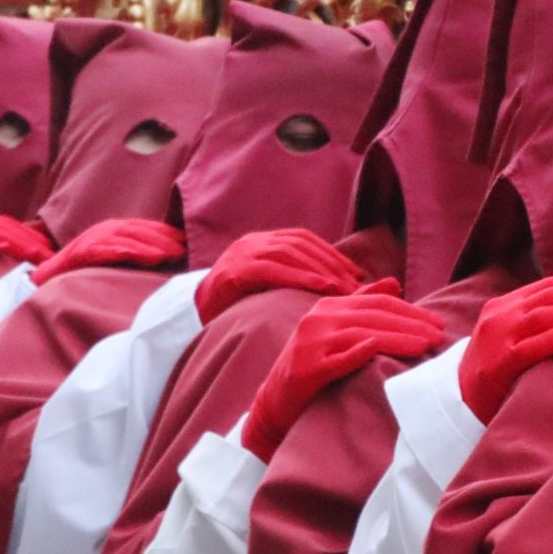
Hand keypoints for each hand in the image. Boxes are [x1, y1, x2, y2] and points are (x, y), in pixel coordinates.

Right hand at [31, 219, 185, 285]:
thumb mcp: (112, 259)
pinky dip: (120, 250)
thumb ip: (132, 255)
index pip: (144, 228)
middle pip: (138, 230)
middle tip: (182, 248)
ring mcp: (91, 239)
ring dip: (146, 245)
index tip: (185, 240)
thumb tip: (163, 261)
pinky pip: (103, 249)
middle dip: (161, 238)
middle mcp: (104, 230)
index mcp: (113, 230)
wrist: (47, 277)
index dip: (165, 233)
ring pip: (124, 239)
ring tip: (167, 254)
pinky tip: (136, 255)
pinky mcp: (81, 252)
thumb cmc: (83, 271)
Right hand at [194, 228, 362, 324]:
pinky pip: (273, 270)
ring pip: (289, 253)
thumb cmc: (237, 305)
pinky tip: (322, 289)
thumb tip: (333, 281)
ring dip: (320, 270)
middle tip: (356, 283)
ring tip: (343, 288)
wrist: (196, 314)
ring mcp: (241, 253)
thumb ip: (292, 276)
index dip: (332, 254)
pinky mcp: (234, 271)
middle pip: (300, 244)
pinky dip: (301, 277)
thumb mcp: (267, 284)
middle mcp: (252, 241)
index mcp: (261, 241)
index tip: (356, 272)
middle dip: (331, 263)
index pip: (303, 239)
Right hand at [241, 284, 444, 460]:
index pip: (376, 302)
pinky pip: (337, 359)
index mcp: (328, 306)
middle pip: (372, 316)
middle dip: (410, 324)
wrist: (275, 400)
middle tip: (438, 336)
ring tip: (423, 347)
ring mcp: (311, 343)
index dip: (410, 310)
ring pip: (361, 335)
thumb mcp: (334, 328)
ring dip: (396, 339)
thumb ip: (361, 304)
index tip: (436, 323)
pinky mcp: (306, 369)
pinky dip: (358, 353)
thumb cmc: (313, 365)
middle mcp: (318, 319)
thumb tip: (394, 283)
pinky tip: (378, 351)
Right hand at [458, 270, 552, 423]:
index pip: (550, 286)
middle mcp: (498, 316)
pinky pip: (531, 347)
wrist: (458, 404)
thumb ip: (538, 307)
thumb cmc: (495, 369)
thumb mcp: (512, 331)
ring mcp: (496, 339)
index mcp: (503, 305)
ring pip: (543, 316)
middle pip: (550, 297)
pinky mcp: (497, 365)